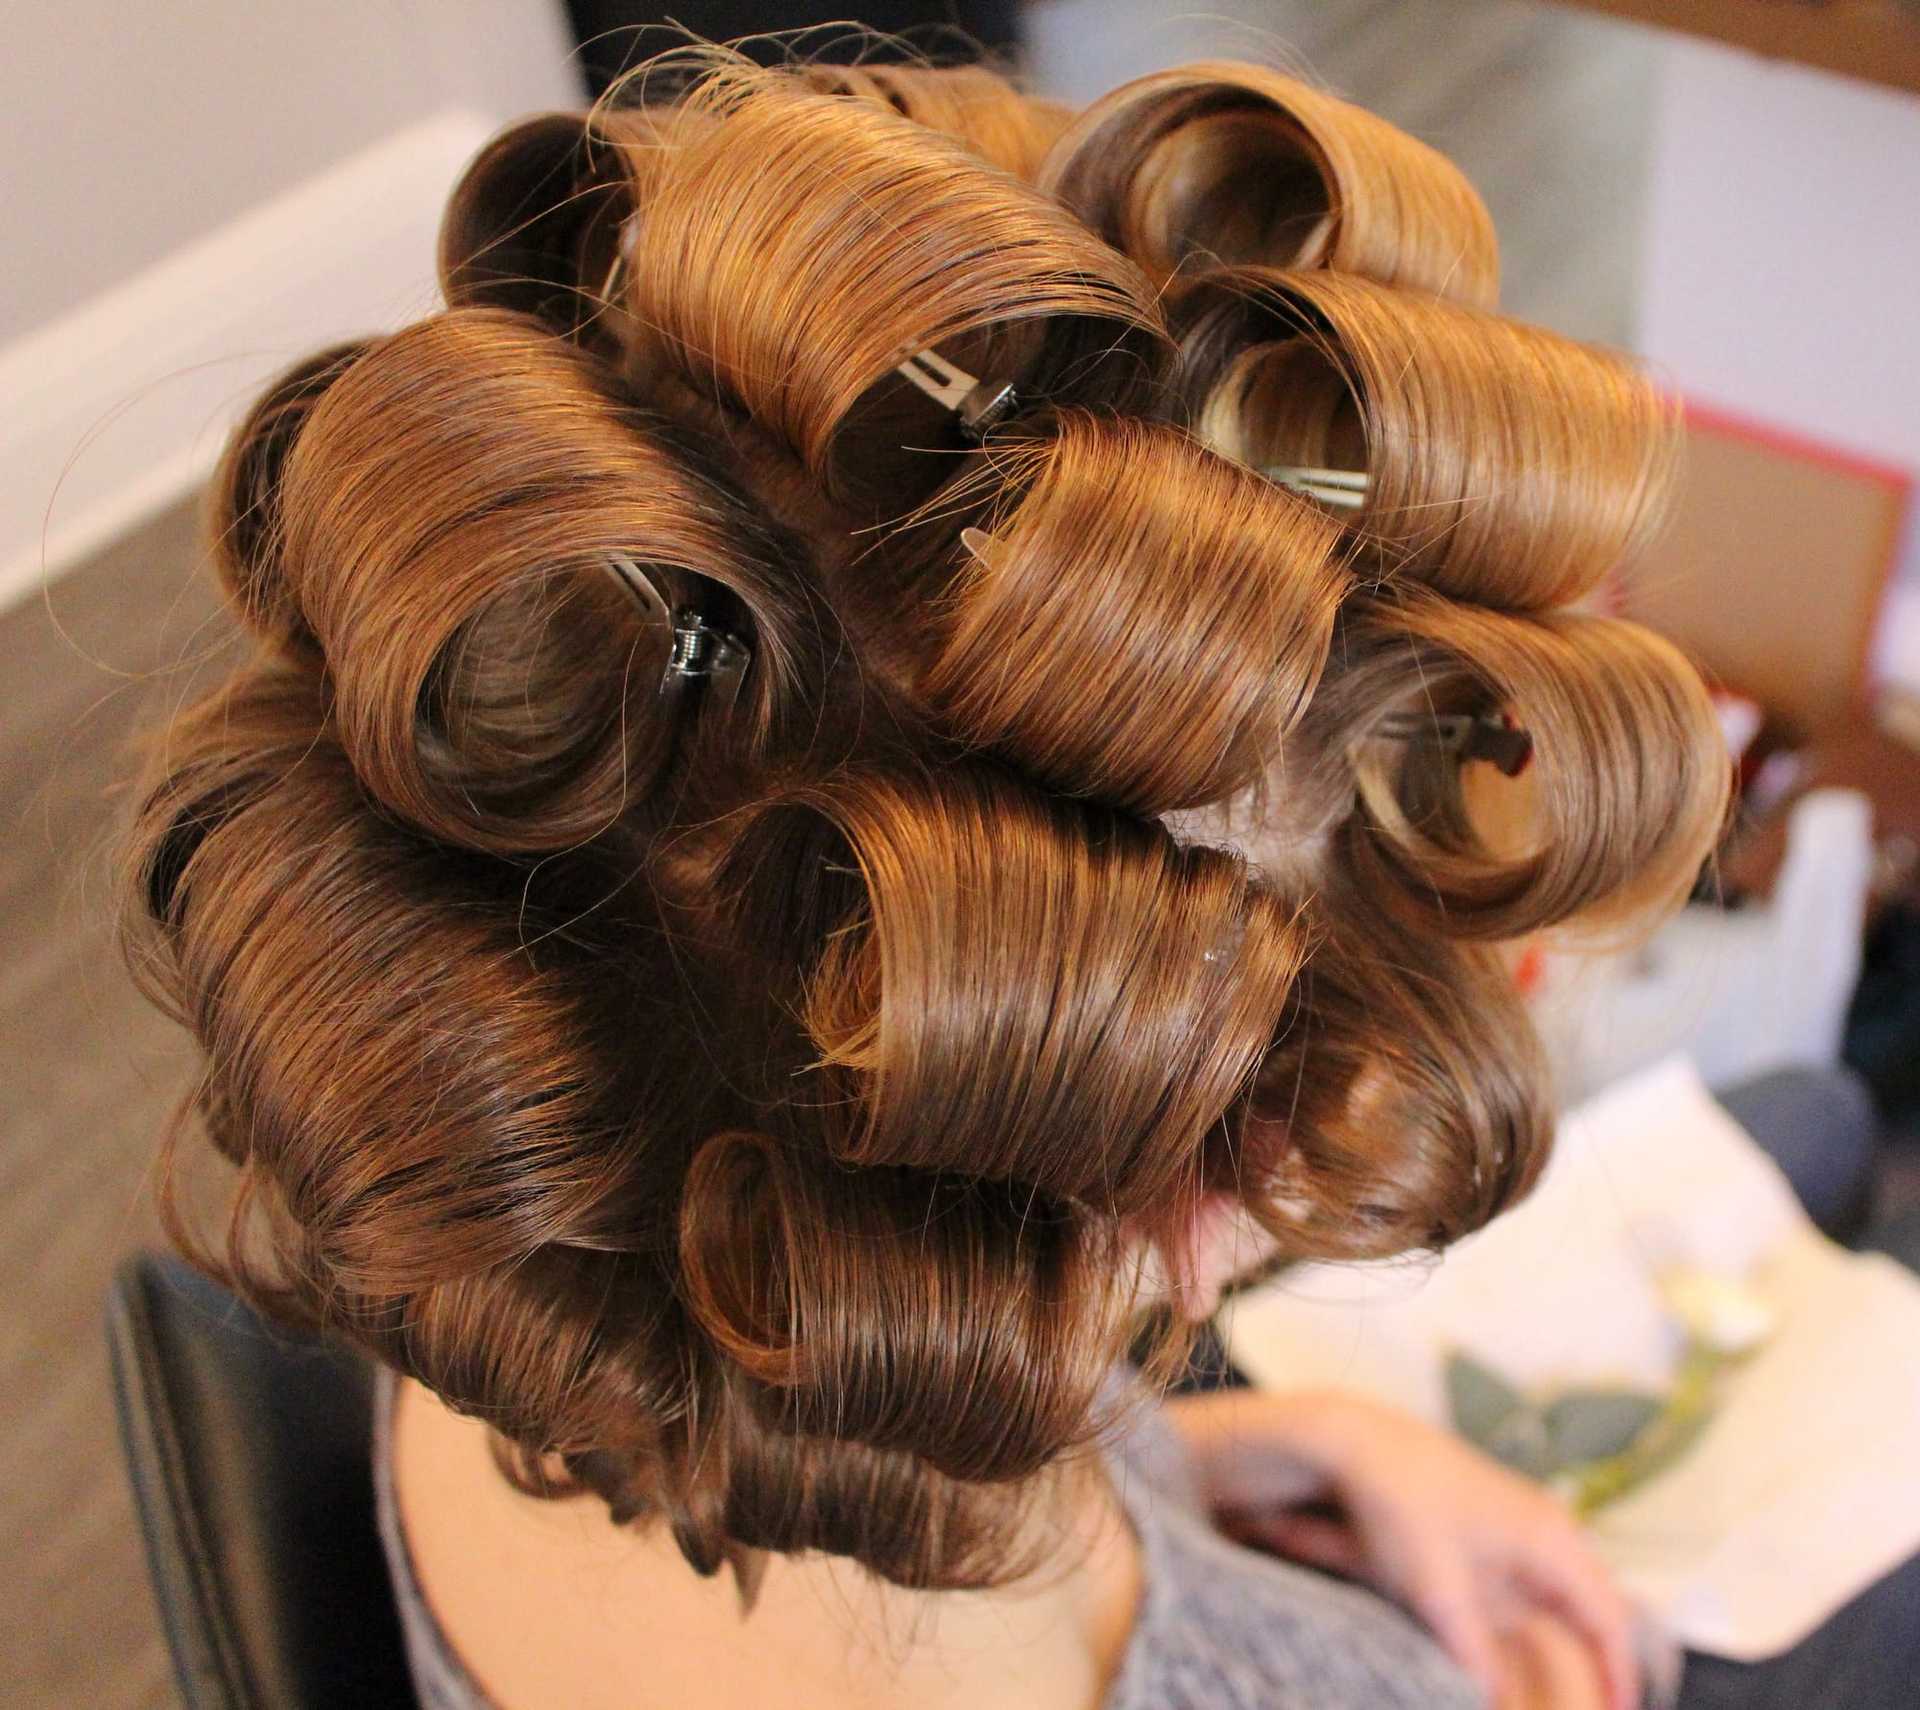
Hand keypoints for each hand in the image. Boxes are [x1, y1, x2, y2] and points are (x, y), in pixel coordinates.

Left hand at [1165, 1388, 1642, 1709]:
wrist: (1361, 1440)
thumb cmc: (1402, 1507)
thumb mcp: (1436, 1591)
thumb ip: (1472, 1653)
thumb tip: (1496, 1701)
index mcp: (1550, 1539)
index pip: (1609, 1619)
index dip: (1619, 1672)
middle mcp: (1550, 1524)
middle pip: (1599, 1604)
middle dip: (1602, 1657)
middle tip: (1599, 1702)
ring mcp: (1527, 1516)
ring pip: (1571, 1588)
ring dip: (1575, 1634)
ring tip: (1574, 1681)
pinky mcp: (1501, 1516)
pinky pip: (1544, 1573)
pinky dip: (1549, 1611)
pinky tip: (1531, 1637)